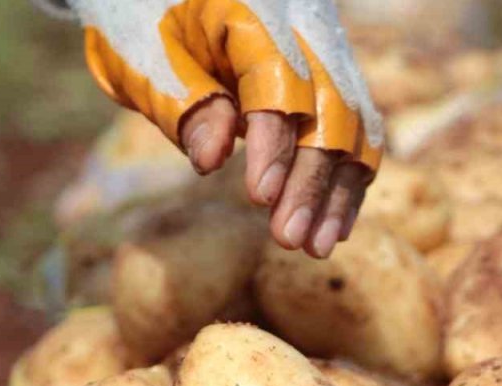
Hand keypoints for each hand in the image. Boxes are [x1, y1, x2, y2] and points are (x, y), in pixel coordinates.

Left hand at [69, 0, 382, 257]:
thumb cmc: (145, 19)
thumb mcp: (144, 56)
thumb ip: (182, 103)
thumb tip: (213, 160)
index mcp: (253, 7)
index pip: (279, 79)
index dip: (274, 142)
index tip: (260, 199)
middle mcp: (305, 21)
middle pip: (329, 106)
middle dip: (311, 179)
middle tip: (288, 239)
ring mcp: (328, 45)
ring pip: (354, 121)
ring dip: (338, 189)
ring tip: (315, 246)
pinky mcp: (335, 73)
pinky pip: (358, 126)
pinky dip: (348, 178)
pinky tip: (334, 226)